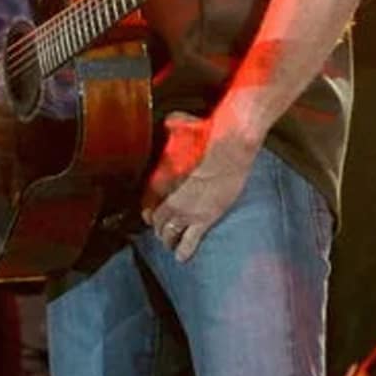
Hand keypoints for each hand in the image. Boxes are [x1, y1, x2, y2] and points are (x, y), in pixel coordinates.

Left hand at [140, 110, 258, 262]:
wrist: (230, 147)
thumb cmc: (207, 134)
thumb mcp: (181, 126)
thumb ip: (171, 126)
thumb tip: (169, 119)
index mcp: (160, 179)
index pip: (146, 202)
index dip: (147, 210)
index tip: (148, 214)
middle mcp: (169, 199)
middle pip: (156, 221)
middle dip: (157, 228)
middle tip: (161, 232)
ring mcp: (186, 212)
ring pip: (169, 234)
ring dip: (168, 240)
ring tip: (169, 245)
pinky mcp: (205, 219)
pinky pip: (190, 241)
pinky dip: (183, 251)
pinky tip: (181, 257)